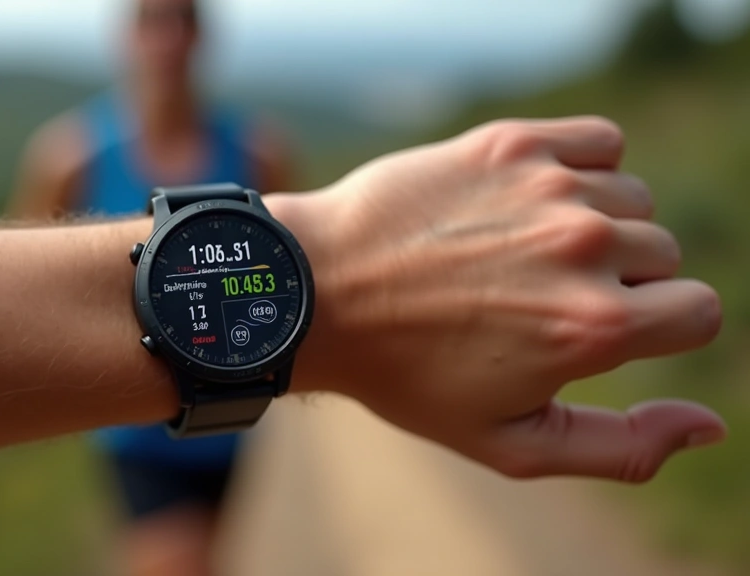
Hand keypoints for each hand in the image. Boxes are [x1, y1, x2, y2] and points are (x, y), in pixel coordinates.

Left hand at [286, 117, 724, 481]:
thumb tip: (711, 425)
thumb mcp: (510, 443)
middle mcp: (584, 247)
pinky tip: (528, 202)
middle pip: (662, 255)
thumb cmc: (408, 375)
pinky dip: (580, 170)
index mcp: (593, 327)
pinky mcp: (511, 144)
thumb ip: (623, 446)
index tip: (600, 329)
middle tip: (532, 297)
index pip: (700, 311)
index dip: (656, 326)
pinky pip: (600, 143)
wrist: (319, 292)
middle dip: (616, 281)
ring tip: (517, 252)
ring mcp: (548, 187)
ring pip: (631, 201)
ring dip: (594, 226)